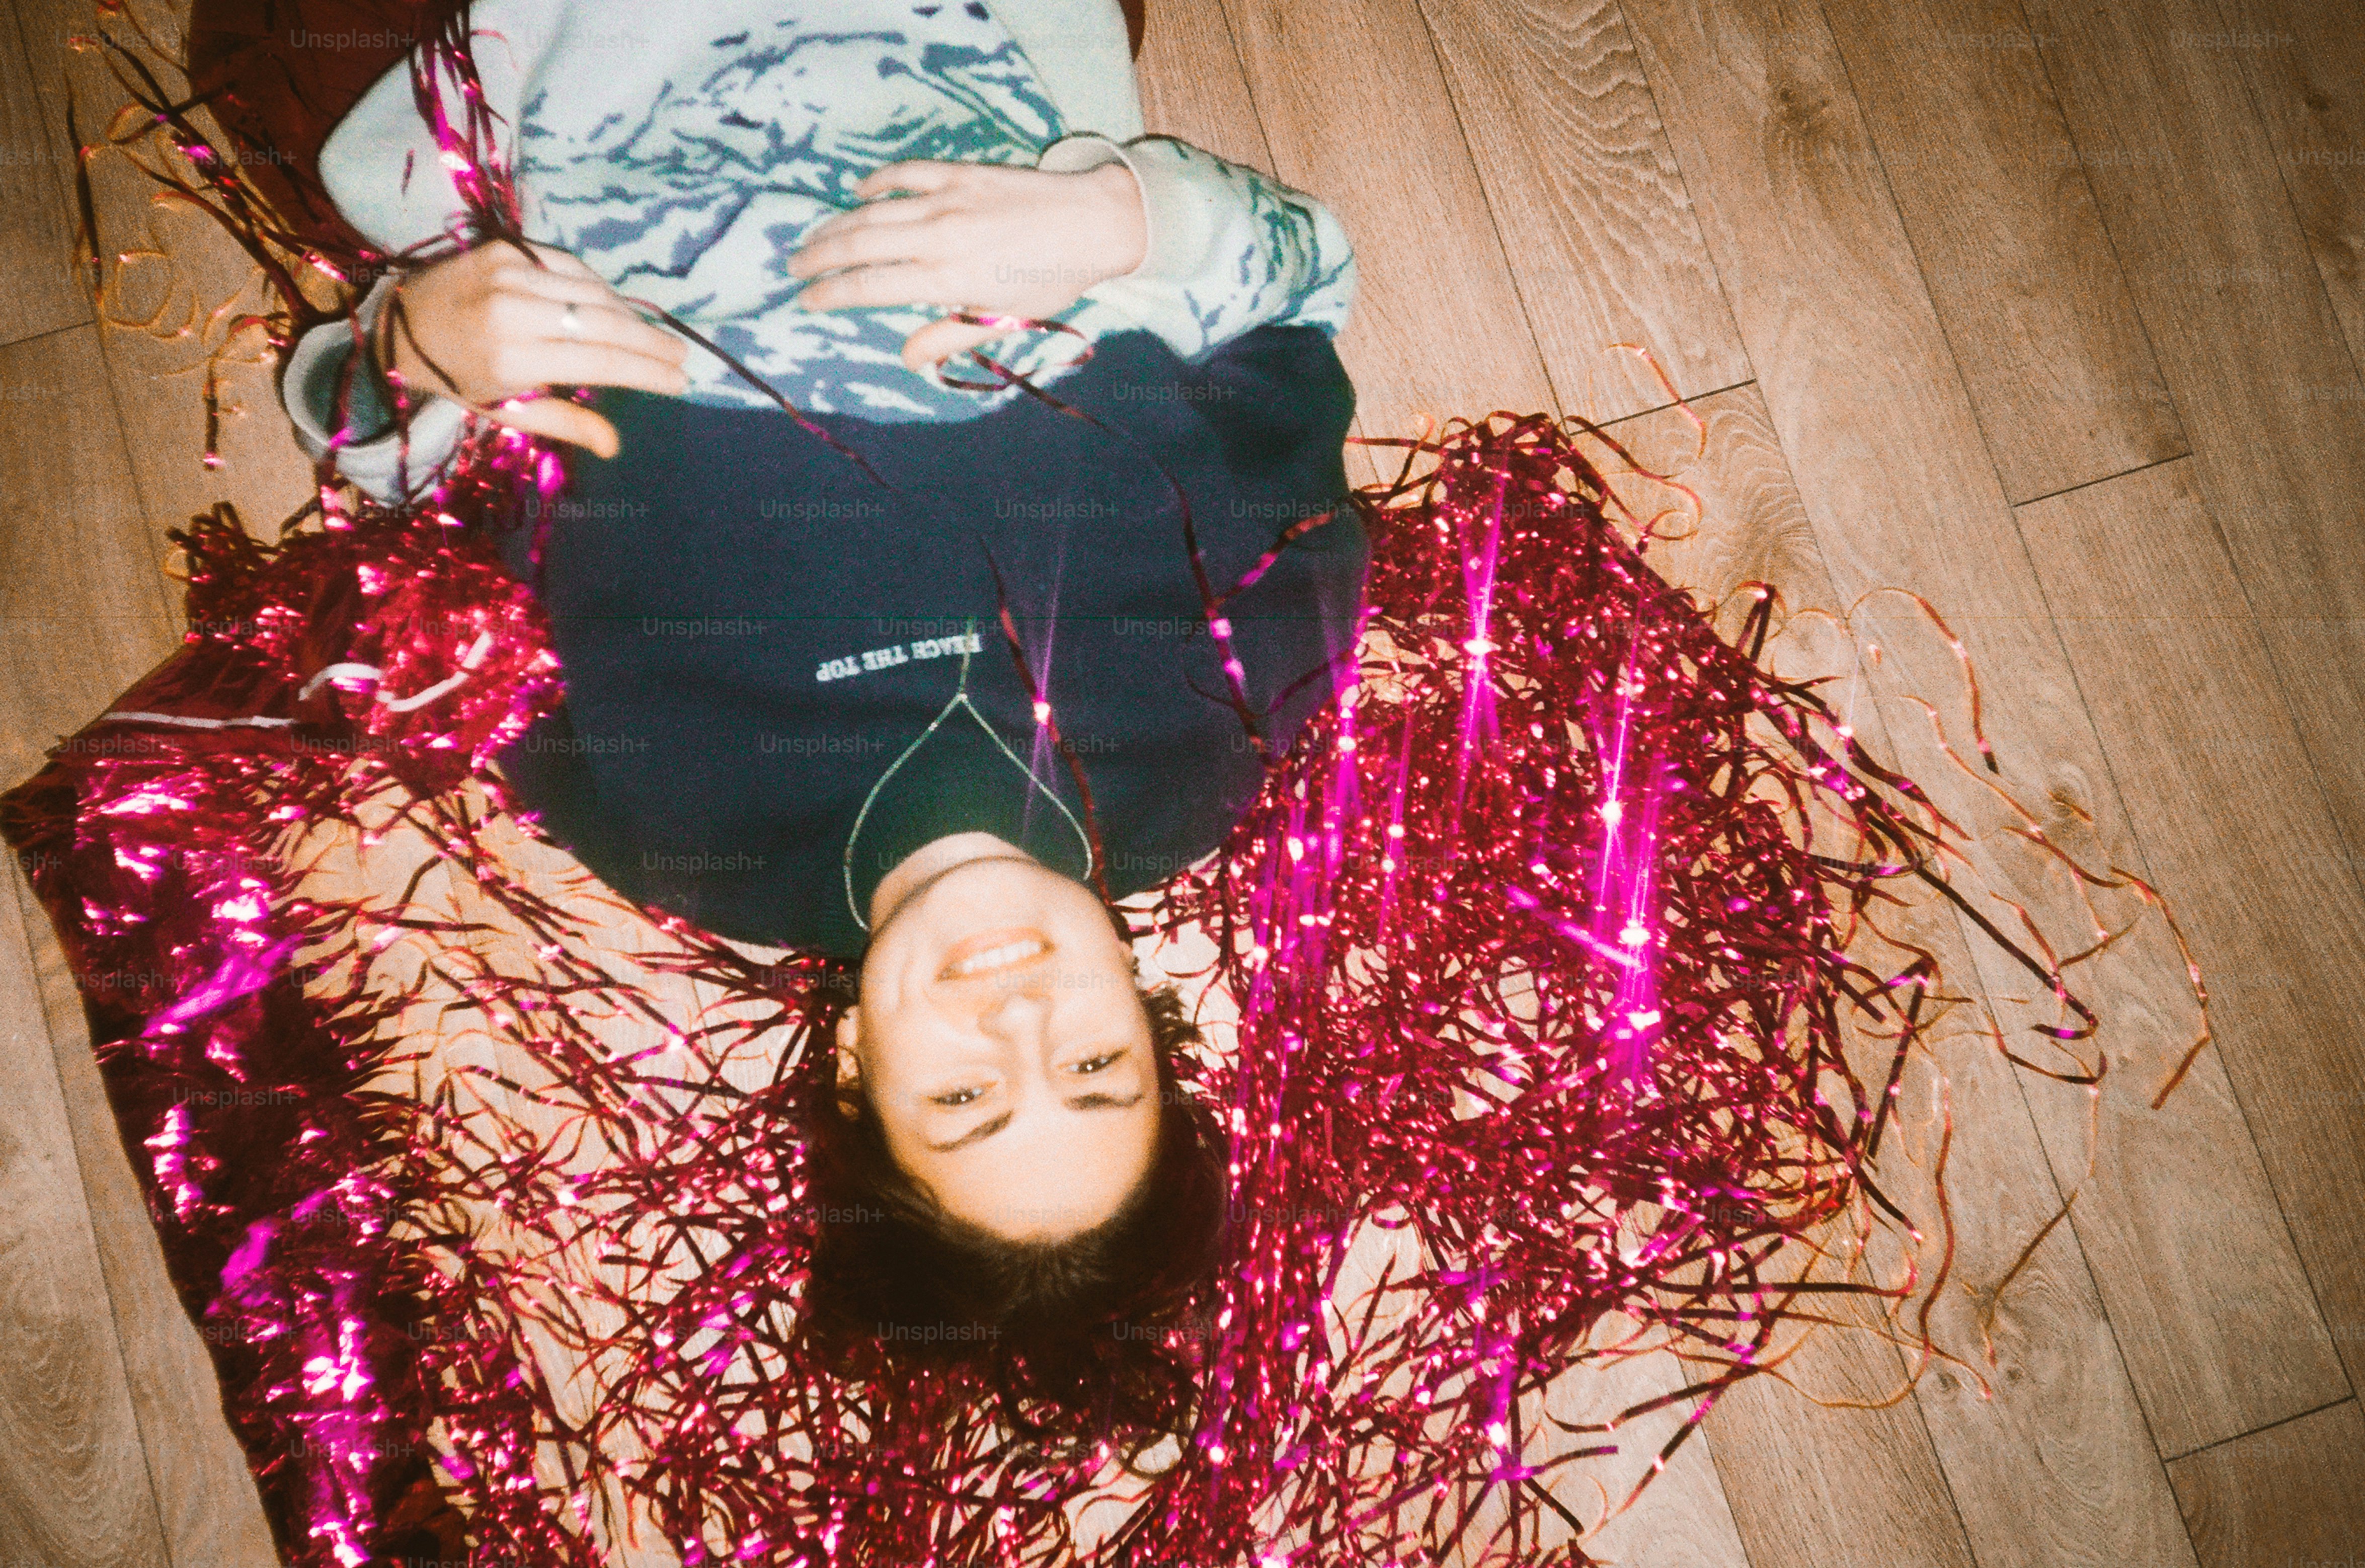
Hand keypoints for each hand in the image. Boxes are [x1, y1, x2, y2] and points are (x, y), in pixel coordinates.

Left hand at [375, 242, 690, 458]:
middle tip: (681, 356)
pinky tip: (615, 306)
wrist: (398, 321)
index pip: (599, 362)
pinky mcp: (508, 249)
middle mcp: (513, 311)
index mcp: (512, 359)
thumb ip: (563, 422)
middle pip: (604, 323)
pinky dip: (598, 288)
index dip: (646, 371)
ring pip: (593, 292)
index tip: (678, 381)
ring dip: (630, 315)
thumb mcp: (504, 410)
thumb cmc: (456, 376)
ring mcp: (511, 273)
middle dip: (651, 342)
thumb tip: (615, 445)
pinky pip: (570, 267)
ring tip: (654, 337)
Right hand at [786, 159, 1147, 372]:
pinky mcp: (960, 173)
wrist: (1093, 222)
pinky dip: (877, 183)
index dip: (830, 295)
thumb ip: (951, 336)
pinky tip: (858, 193)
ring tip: (811, 239)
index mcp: (947, 278)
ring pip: (873, 211)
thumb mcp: (1004, 319)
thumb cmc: (1051, 280)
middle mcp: (939, 236)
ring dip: (835, 225)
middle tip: (793, 269)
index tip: (806, 301)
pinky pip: (906, 173)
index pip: (869, 287)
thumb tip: (908, 358)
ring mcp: (947, 199)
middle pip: (859, 245)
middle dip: (819, 258)